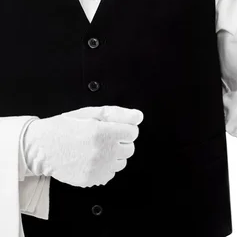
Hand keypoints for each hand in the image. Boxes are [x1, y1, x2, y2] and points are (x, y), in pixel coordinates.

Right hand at [22, 105, 143, 187]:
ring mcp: (98, 168)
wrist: (41, 147)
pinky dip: (104, 168)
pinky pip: (110, 174)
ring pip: (121, 162)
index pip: (133, 132)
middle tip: (102, 138)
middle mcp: (103, 152)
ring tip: (96, 149)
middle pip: (130, 148)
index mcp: (104, 132)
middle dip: (120, 142)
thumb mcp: (90, 113)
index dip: (123, 128)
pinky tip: (91, 160)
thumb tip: (138, 116)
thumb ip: (118, 114)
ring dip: (113, 156)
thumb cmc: (65, 127)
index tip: (112, 128)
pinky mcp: (92, 179)